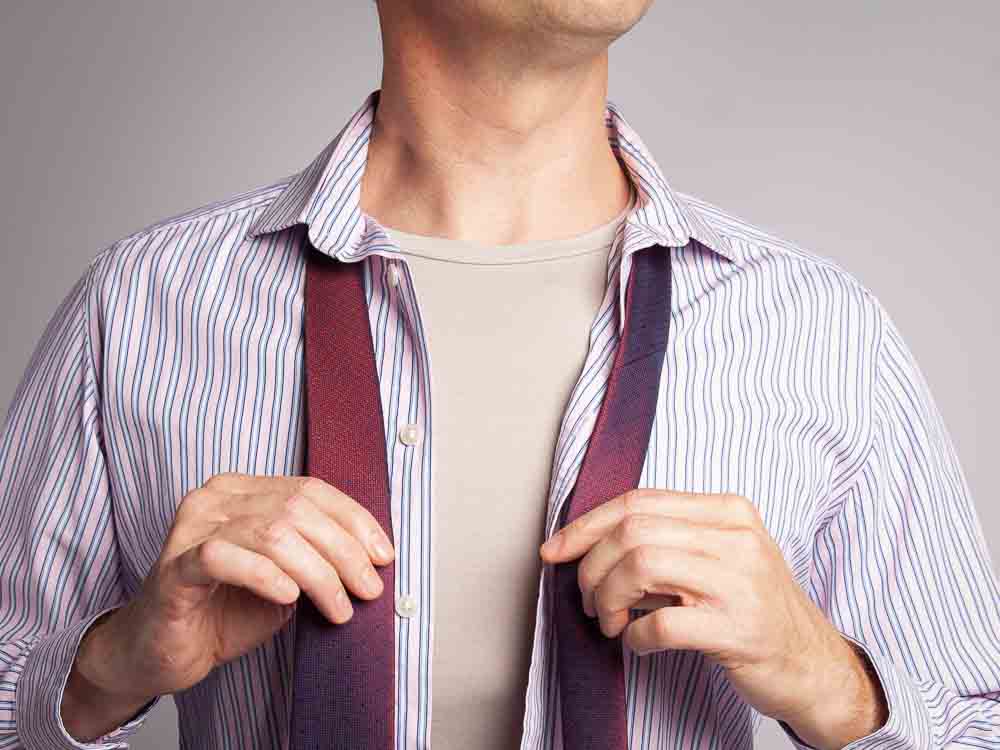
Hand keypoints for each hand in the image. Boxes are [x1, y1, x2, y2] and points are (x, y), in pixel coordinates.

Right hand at [71, 473, 394, 711]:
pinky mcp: (174, 567)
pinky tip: (288, 597)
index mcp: (244, 490)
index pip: (311, 489)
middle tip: (368, 588)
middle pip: (297, 510)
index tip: (383, 555)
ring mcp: (191, 529)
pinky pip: (223, 557)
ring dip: (317, 573)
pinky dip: (264, 575)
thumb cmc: (224, 611)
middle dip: (343, 551)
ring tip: (338, 607)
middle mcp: (216, 498)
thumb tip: (374, 558)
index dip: (354, 520)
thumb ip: (317, 557)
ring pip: (271, 533)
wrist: (162, 652)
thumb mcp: (285, 579)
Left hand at [538, 488, 885, 743]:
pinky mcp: (738, 630)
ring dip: (609, 599)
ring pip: (640, 567)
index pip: (637, 502)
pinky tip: (639, 644)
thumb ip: (665, 540)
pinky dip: (635, 638)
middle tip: (590, 600)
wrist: (812, 664)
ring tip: (612, 621)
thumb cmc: (752, 608)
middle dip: (592, 568)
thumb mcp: (717, 557)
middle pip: (631, 532)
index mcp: (727, 511)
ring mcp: (740, 583)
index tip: (555, 550)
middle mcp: (736, 538)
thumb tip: (586, 543)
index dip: (586, 525)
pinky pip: (661, 625)